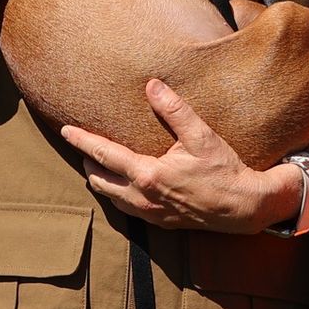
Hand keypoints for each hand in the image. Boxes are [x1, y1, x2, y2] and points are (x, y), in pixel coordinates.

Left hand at [60, 79, 297, 232]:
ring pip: (111, 198)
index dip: (82, 141)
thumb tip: (152, 85)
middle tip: (80, 145)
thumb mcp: (201, 136)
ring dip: (100, 180)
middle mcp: (143, 197)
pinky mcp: (160, 222)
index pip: (104, 154)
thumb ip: (175, 110)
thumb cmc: (224, 169)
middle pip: (99, 179)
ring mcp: (150, 213)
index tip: (65, 130)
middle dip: (87, 161)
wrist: (243, 207)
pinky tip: (122, 187)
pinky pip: (127, 210)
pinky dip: (117, 195)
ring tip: (96, 165)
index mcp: (148, 174)